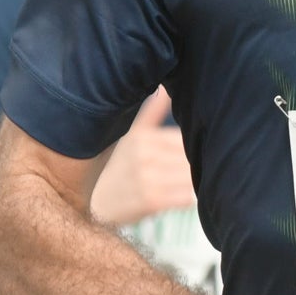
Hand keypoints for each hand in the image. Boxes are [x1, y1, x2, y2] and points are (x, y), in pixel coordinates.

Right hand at [91, 102, 196, 225]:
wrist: (101, 204)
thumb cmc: (121, 167)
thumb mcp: (132, 136)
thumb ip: (152, 112)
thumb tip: (166, 90)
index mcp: (141, 136)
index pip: (183, 139)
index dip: (192, 148)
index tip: (186, 157)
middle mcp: (143, 154)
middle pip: (188, 157)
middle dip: (194, 165)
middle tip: (189, 172)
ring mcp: (147, 178)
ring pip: (189, 176)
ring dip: (193, 182)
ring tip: (186, 185)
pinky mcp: (152, 201)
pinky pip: (186, 197)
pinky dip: (188, 199)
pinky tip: (181, 198)